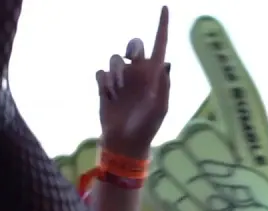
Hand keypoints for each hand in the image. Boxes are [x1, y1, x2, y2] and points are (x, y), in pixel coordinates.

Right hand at [98, 6, 171, 157]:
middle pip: (134, 45)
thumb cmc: (147, 126)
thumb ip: (163, 85)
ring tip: (119, 92)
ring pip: (114, 58)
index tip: (165, 8)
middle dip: (131, 48)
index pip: (160, 46)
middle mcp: (139, 72)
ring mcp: (122, 78)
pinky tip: (110, 97)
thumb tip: (165, 63)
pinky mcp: (106, 85)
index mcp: (155, 75)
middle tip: (130, 58)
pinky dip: (105, 83)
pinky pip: (101, 72)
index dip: (162, 27)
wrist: (125, 141)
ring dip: (116, 73)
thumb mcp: (160, 107)